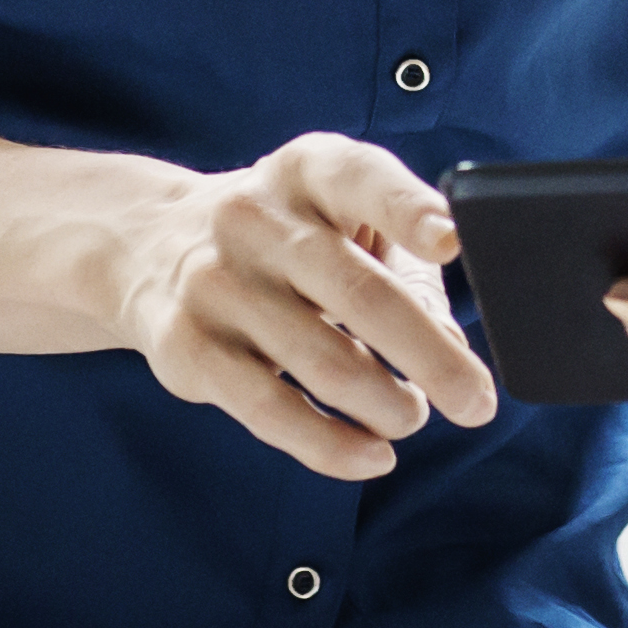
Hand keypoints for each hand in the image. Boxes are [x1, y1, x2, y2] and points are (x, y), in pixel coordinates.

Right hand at [115, 134, 496, 480]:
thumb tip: (453, 357)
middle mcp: (256, 219)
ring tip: (414, 416)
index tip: (452, 242)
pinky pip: (272, 412)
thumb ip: (405, 274)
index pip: (362, 179)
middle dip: (431, 357)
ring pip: (324, 363)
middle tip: (477, 402)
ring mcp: (216, 284)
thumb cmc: (286, 240)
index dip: (408, 209)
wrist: (150, 244)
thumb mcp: (342, 224)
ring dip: (388, 406)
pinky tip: (374, 455)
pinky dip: (333, 445)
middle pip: (359, 293)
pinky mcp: (190, 349)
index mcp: (307, 171)